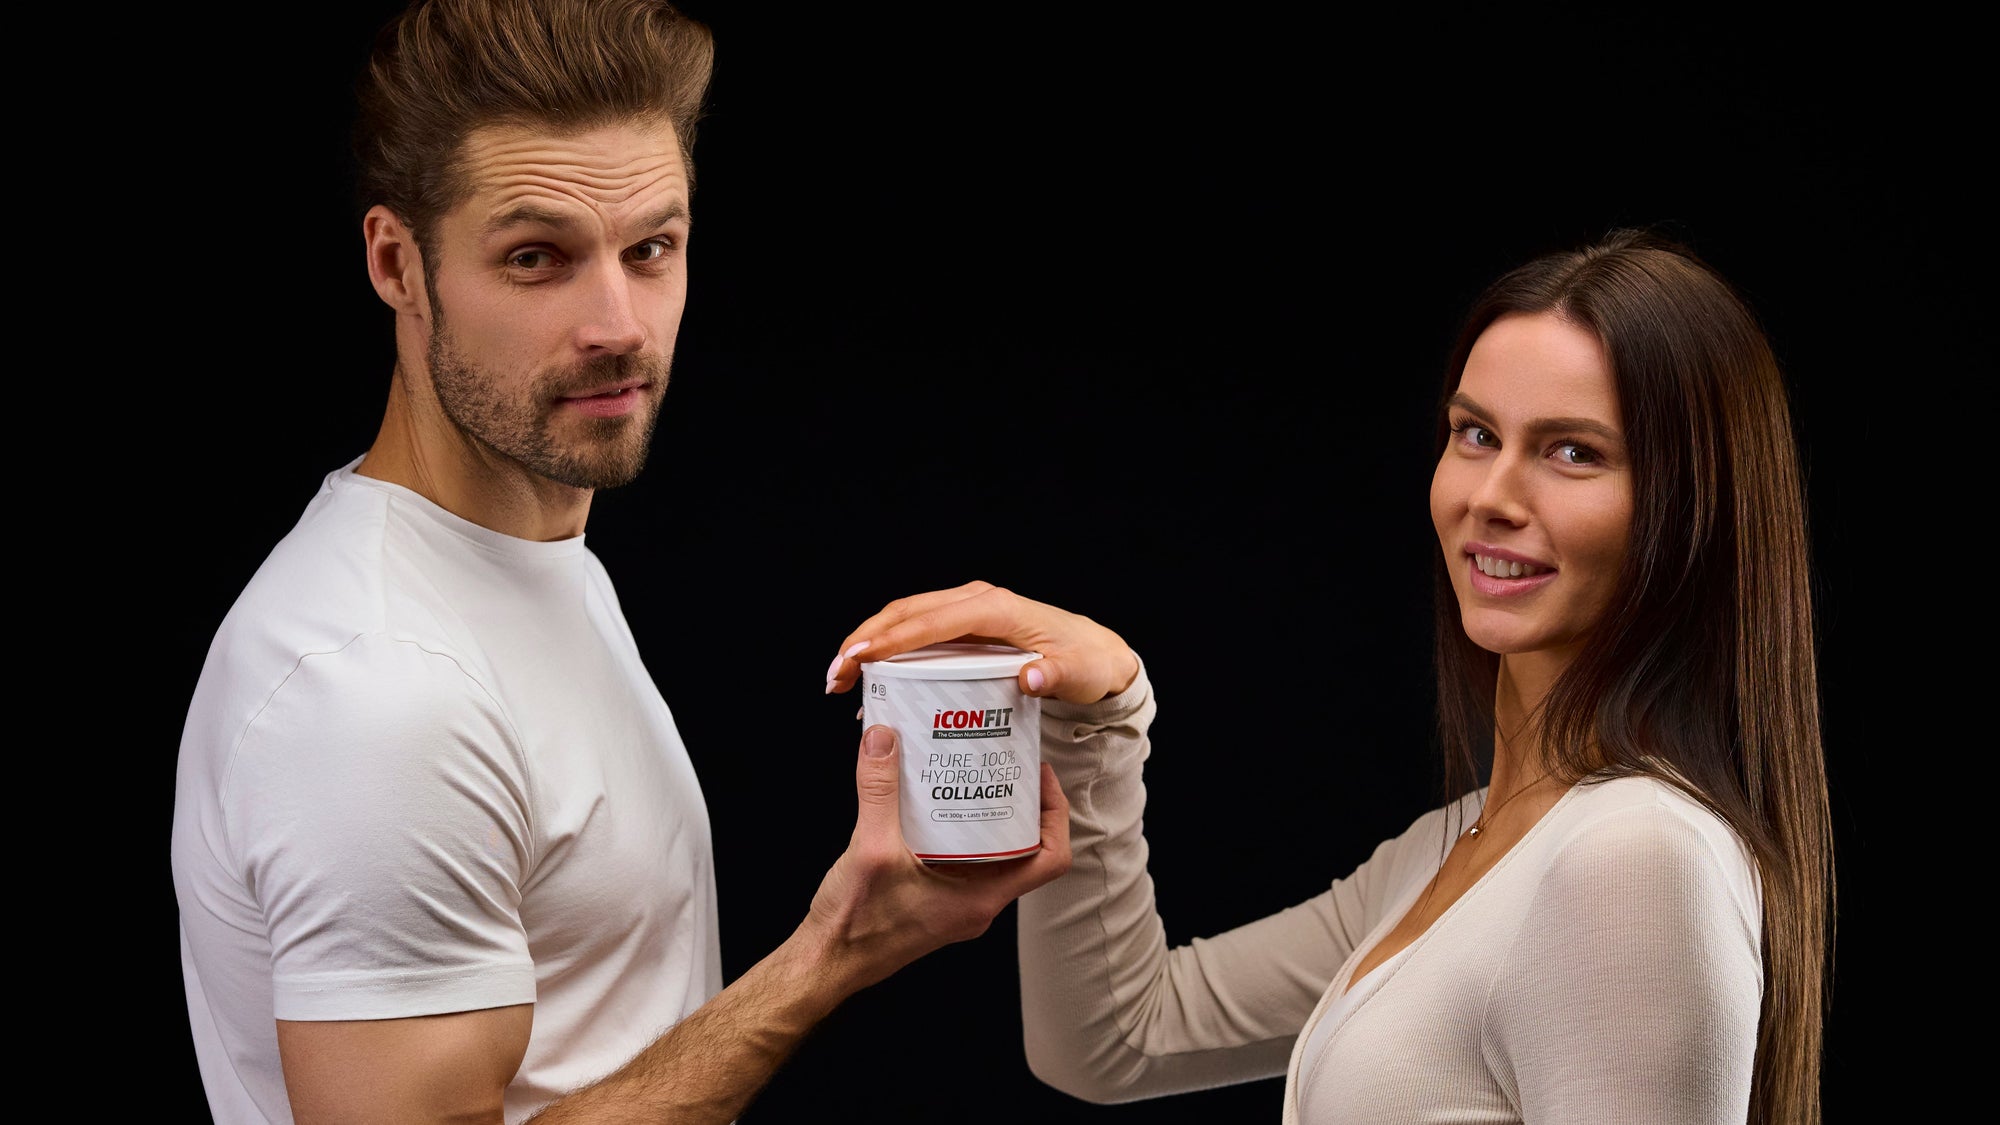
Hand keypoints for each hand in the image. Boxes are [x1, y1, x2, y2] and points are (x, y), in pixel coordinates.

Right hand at [800, 725, 1072, 993]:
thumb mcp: (868, 849)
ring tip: (970, 775)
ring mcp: (958, 904)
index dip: (1055, 813)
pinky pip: (962, 861)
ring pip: (991, 854)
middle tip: (1002, 764)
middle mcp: (978, 903)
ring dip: (985, 815)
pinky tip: (933, 805)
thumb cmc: (854, 926)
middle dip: (1018, 804)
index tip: (1039, 777)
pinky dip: (957, 831)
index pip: (1050, 859)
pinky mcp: (937, 901)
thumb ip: (879, 791)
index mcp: (981, 898)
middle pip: (1023, 849)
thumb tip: (883, 740)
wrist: (826, 961)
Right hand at [822, 581, 1139, 704]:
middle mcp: (976, 602)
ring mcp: (965, 612)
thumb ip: (1058, 675)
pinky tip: (868, 682)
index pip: (934, 621)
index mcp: (996, 609)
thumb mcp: (1080, 673)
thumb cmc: (1086, 662)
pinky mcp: (961, 626)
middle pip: (906, 613)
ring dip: (868, 644)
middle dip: (865, 641)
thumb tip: (1033, 678)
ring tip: (840, 681)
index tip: (859, 659)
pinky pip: (914, 632)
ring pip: (903, 619)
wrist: (1095, 653)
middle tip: (835, 678)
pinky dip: (885, 650)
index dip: (894, 638)